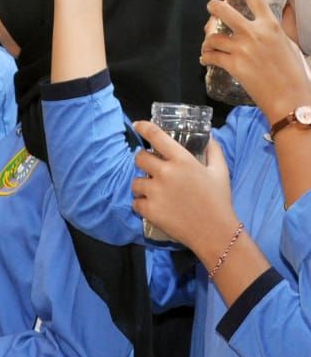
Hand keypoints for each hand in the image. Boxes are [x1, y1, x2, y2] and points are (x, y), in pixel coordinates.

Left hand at [131, 123, 234, 250]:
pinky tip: (155, 206)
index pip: (157, 137)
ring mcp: (155, 192)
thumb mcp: (220, 171)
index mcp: (182, 160)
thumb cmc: (218, 199)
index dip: (144, 128)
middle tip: (152, 168)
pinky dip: (142, 204)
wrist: (214, 231)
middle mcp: (165, 173)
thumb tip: (209, 137)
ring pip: (135, 181)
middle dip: (144, 161)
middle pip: (139, 158)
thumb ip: (213, 151)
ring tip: (155, 191)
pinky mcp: (148, 209)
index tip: (137, 125)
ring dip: (142, 185)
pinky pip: (135, 201)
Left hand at [202, 0, 310, 122]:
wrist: (290, 97)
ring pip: (212, 37)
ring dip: (206, 42)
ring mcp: (242, 49)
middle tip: (211, 11)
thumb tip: (278, 16)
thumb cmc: (294, 73)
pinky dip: (205, 58)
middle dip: (212, 7)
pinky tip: (206, 60)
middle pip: (223, 10)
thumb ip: (278, 29)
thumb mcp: (289, 43)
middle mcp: (254, 33)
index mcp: (271, 25)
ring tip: (208, 47)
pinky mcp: (233, 65)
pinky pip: (210, 56)